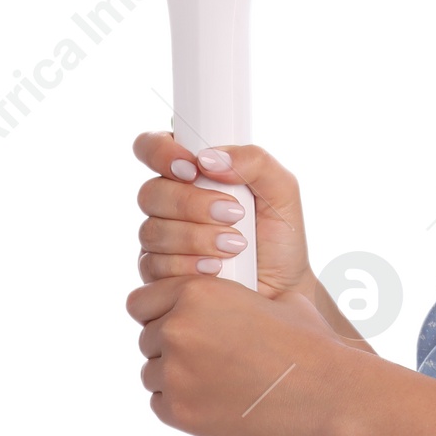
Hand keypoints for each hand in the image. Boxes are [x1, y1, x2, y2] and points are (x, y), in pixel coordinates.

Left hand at [127, 273, 352, 435]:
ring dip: (177, 377)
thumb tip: (228, 304)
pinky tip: (222, 401)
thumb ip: (237, 299)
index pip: (142, 302)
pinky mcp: (179, 412)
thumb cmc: (312, 346)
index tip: (184, 325)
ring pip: (153, 373)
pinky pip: (160, 404)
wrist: (330, 395)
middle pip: (147, 338)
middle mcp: (178, 328)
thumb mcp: (278, 302)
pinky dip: (183, 405)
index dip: (161, 312)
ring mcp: (175, 373)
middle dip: (173, 347)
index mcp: (198, 292)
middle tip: (213, 359)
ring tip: (223, 382)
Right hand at [132, 132, 313, 297]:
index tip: (193, 168)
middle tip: (234, 213)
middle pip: (150, 192)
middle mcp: (170, 202)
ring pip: (152, 230)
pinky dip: (189, 264)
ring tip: (236, 245)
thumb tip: (208, 157)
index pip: (152, 146)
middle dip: (192, 204)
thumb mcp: (282, 190)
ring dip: (197, 237)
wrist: (284, 289)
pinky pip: (154, 265)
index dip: (161, 152)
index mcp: (194, 172)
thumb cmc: (281, 236)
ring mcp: (161, 238)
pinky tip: (217, 268)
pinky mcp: (158, 272)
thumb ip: (254, 161)